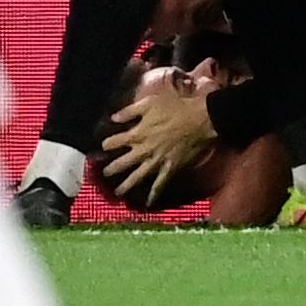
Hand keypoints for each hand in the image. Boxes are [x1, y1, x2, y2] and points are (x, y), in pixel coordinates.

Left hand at [98, 77, 217, 207]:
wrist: (200, 120)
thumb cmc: (176, 108)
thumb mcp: (151, 102)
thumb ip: (130, 111)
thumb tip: (113, 118)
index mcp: (138, 133)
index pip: (116, 141)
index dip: (108, 144)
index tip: (105, 146)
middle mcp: (144, 150)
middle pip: (123, 162)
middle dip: (112, 169)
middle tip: (105, 174)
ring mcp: (156, 161)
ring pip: (137, 176)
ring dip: (127, 185)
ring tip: (118, 192)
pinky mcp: (169, 168)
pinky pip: (160, 184)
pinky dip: (154, 194)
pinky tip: (148, 203)